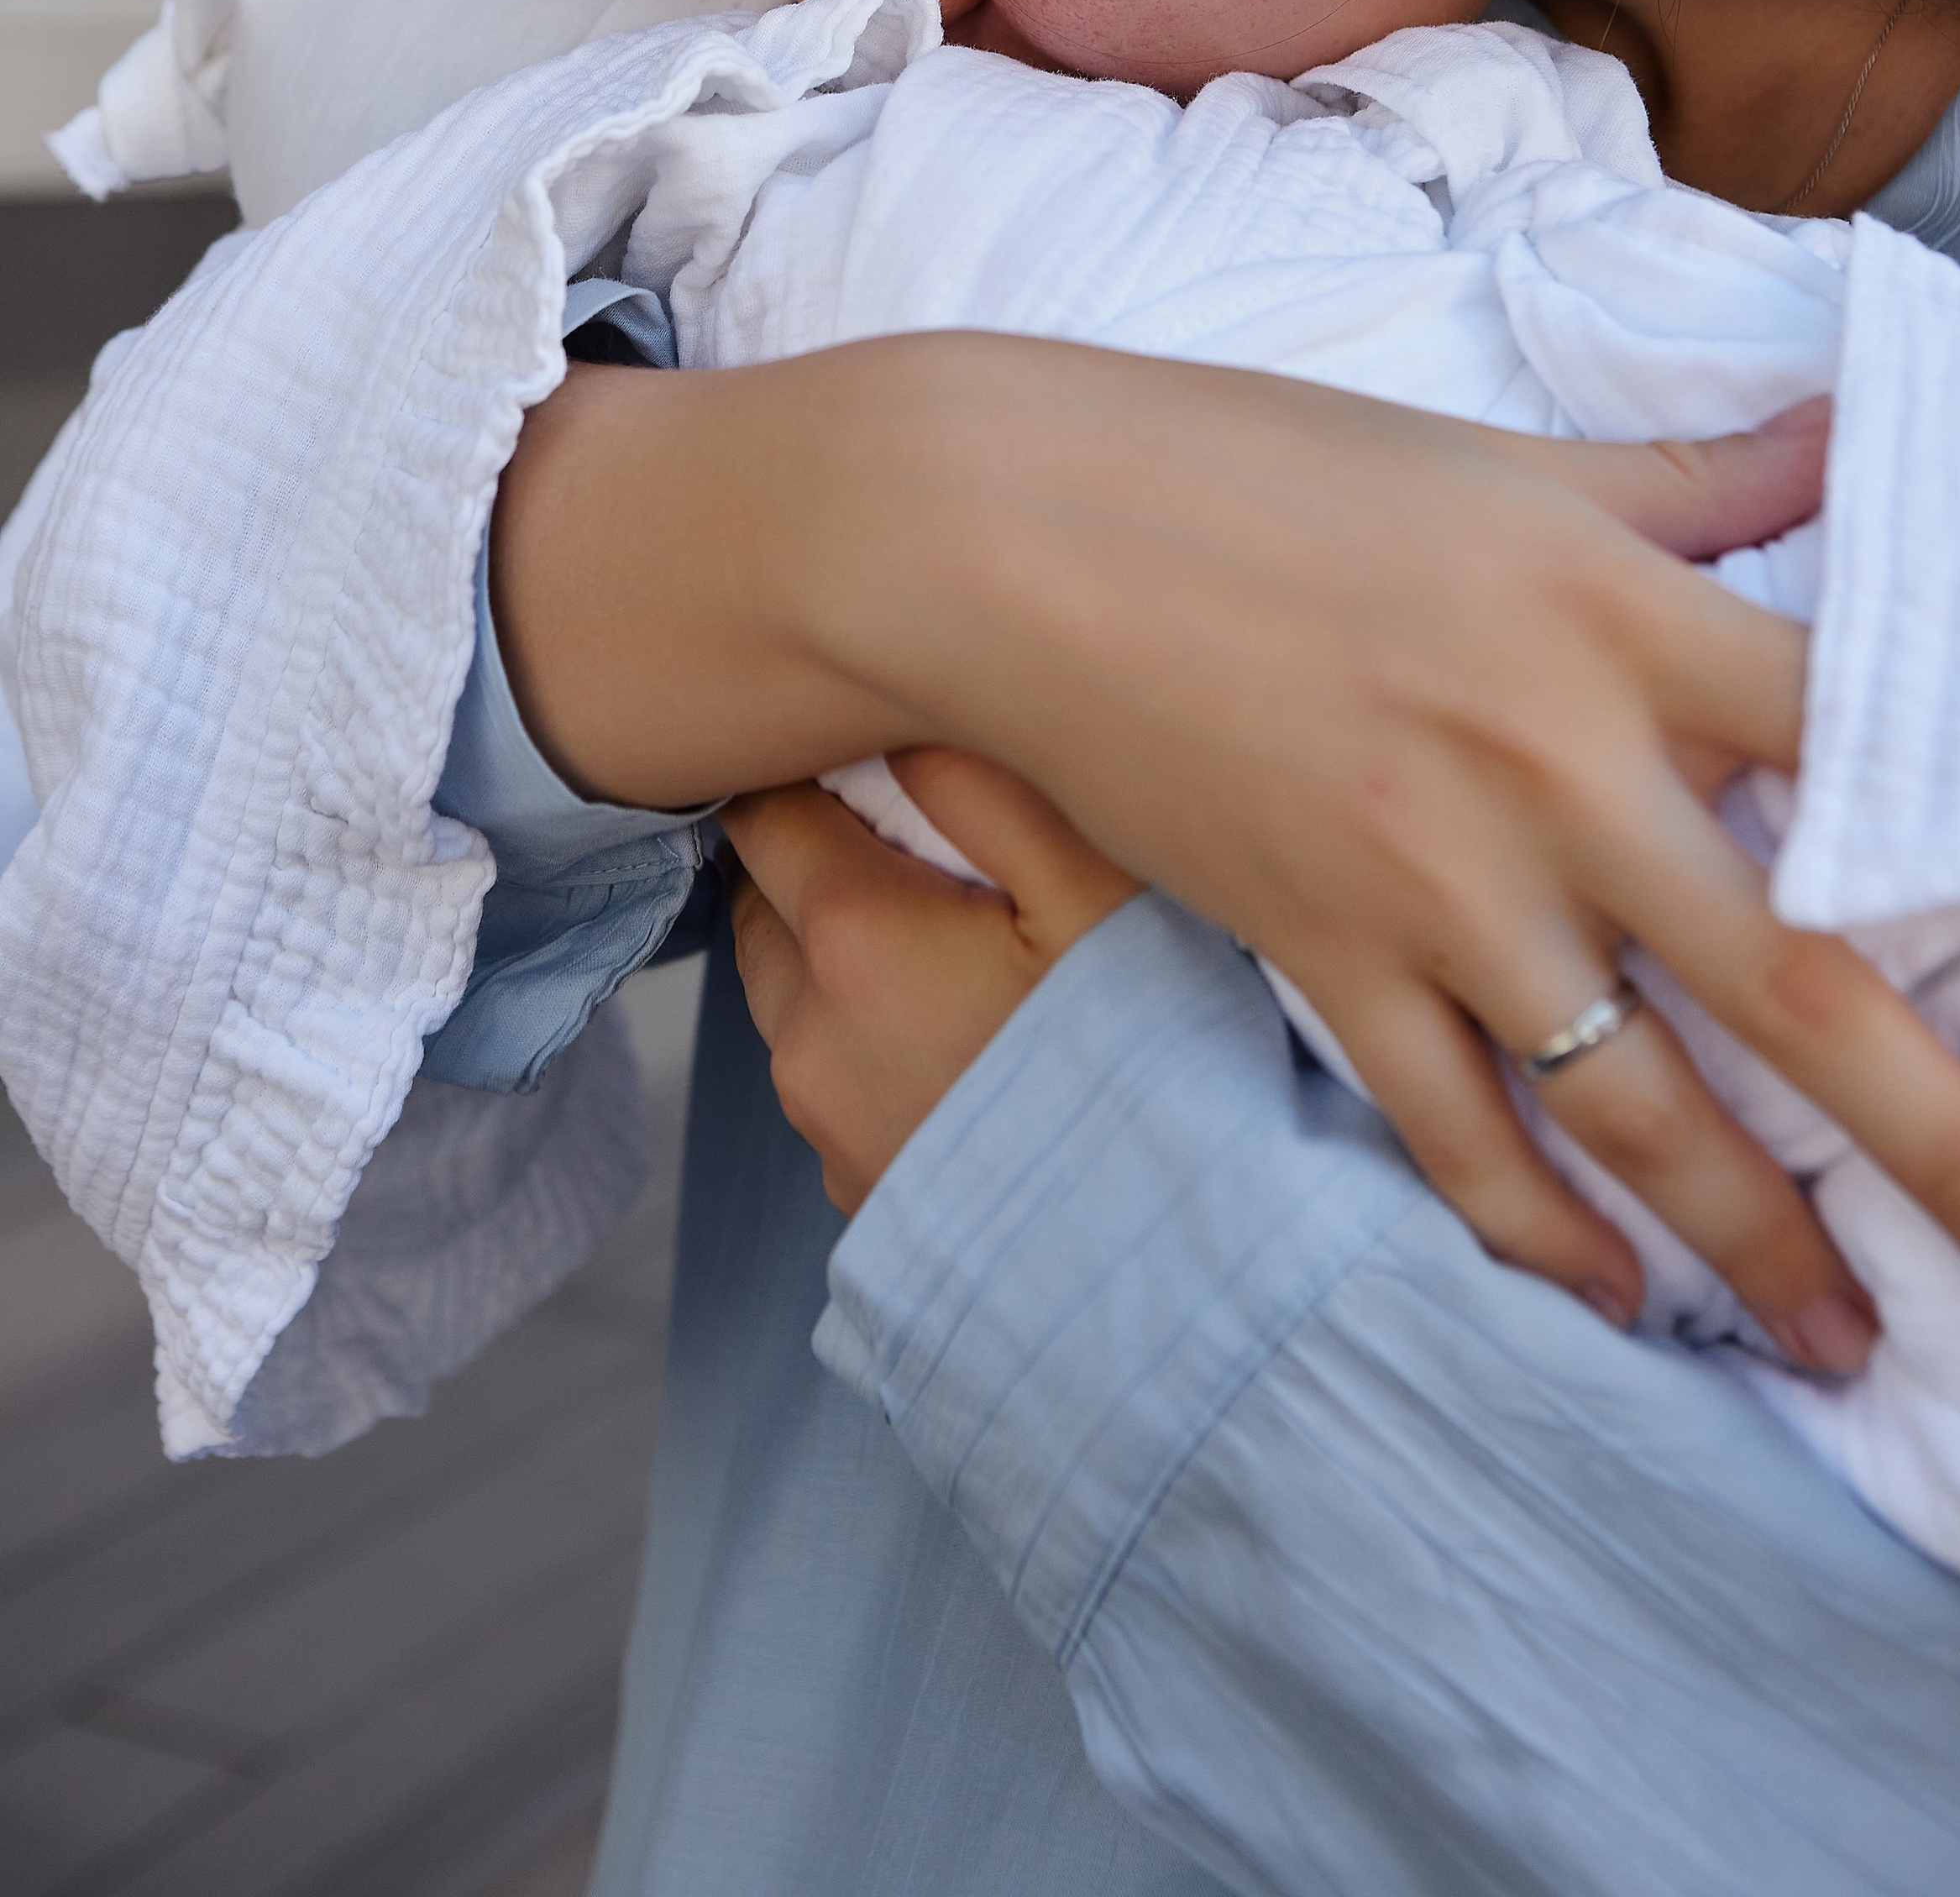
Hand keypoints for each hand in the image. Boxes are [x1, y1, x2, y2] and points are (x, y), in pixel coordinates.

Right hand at [495, 338, 1959, 1356]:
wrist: (1014, 530)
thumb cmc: (1263, 467)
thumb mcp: (1505, 463)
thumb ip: (1699, 478)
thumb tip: (1851, 433)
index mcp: (1623, 617)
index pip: (1884, 734)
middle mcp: (1556, 769)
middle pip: (1802, 983)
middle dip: (1959, 1149)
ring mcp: (1436, 883)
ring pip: (1635, 1105)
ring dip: (1762, 1243)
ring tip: (1858, 1345)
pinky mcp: (1322, 954)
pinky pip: (1451, 1133)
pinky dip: (1537, 1237)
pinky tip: (1617, 1306)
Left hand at [727, 750, 1139, 1210]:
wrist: (1171, 1269)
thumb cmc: (1149, 1069)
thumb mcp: (1096, 896)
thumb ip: (989, 790)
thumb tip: (909, 716)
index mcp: (855, 938)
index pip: (766, 813)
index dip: (807, 770)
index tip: (863, 751)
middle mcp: (809, 1034)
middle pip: (762, 903)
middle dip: (812, 858)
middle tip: (908, 837)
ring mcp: (824, 1125)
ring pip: (787, 995)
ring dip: (831, 953)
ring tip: (938, 939)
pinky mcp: (851, 1190)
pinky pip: (827, 1079)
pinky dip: (861, 1040)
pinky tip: (954, 1038)